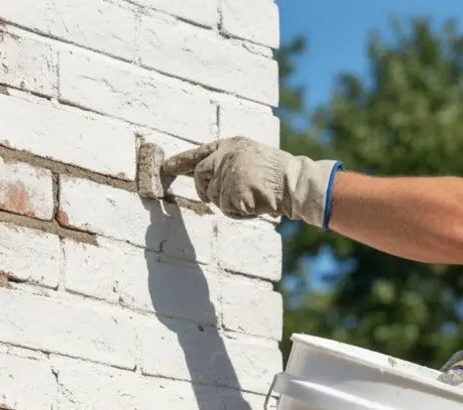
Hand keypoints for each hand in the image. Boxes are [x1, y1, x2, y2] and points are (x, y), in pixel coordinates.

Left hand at [164, 137, 342, 226]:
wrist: (296, 183)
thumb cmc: (279, 175)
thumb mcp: (252, 158)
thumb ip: (229, 163)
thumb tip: (207, 179)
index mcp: (232, 144)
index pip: (200, 152)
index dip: (182, 160)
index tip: (167, 166)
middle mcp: (226, 155)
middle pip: (200, 175)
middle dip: (204, 189)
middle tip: (215, 197)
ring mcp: (226, 173)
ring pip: (214, 196)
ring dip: (230, 202)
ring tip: (253, 196)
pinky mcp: (229, 192)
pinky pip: (226, 209)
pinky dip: (239, 212)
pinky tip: (255, 205)